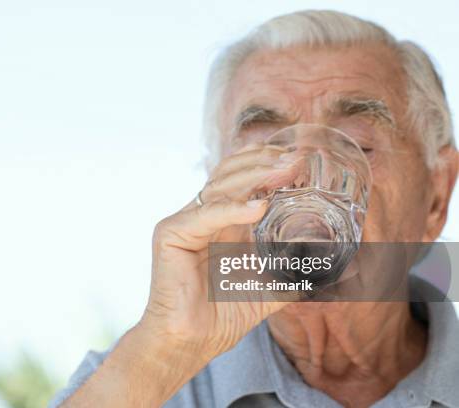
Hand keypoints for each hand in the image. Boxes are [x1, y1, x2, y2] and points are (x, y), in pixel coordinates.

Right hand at [140, 145, 296, 364]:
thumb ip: (298, 273)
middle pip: (230, 173)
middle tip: (297, 159)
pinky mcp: (171, 234)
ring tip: (285, 172)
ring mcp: (185, 221)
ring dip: (254, 176)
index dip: (268, 164)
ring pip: (219, 185)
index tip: (301, 161)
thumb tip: (341, 269)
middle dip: (264, 162)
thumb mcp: (270, 287)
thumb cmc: (222, 315)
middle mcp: (202, 215)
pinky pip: (206, 214)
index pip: (242, 178)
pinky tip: (258, 207)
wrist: (191, 342)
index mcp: (222, 221)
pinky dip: (233, 208)